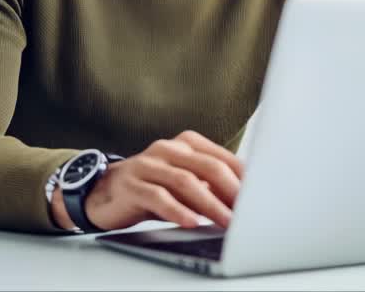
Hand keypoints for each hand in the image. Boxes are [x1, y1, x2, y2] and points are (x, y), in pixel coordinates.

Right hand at [52, 131, 243, 231]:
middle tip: (247, 213)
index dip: (243, 179)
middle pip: (208, 166)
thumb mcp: (185, 184)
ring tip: (225, 222)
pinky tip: (191, 222)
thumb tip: (245, 202)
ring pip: (185, 181)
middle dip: (231, 191)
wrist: (105, 192)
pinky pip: (158, 196)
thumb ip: (210, 187)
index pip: (223, 158)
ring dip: (209, 205)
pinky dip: (178, 210)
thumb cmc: (153, 188)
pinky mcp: (132, 183)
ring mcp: (148, 164)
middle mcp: (168, 148)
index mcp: (187, 143)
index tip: (259, 199)